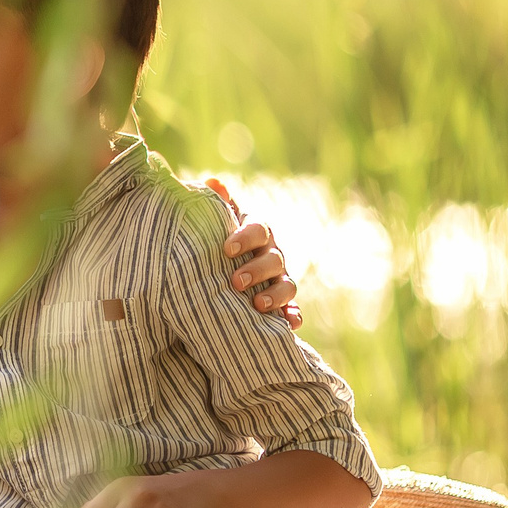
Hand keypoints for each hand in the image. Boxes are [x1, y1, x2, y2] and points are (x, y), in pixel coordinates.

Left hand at [206, 177, 301, 329]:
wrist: (219, 268)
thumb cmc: (215, 241)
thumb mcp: (214, 223)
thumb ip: (215, 204)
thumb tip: (213, 182)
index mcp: (257, 232)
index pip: (258, 229)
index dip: (245, 237)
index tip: (227, 248)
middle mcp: (272, 254)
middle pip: (274, 259)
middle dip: (257, 270)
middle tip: (236, 282)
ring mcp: (279, 279)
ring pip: (287, 285)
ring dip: (276, 294)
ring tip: (259, 304)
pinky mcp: (282, 304)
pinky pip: (293, 310)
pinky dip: (293, 316)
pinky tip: (288, 324)